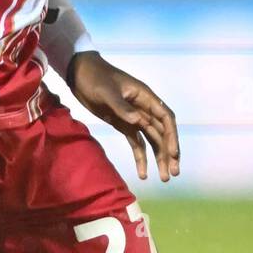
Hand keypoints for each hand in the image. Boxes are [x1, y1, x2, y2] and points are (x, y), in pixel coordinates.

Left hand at [67, 51, 180, 180]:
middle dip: (169, 153)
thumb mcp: (106, 91)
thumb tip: (138, 121)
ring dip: (159, 158)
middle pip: (162, 133)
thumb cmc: (95, 78)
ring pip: (152, 140)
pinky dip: (141, 158)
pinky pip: (137, 143)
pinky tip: (143, 174)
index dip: (172, 136)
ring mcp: (134, 117)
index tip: (173, 153)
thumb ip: (121, 106)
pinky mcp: (123, 125)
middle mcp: (144, 108)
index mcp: (144, 96)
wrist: (79, 74)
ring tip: (164, 178)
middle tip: (172, 174)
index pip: (165, 118)